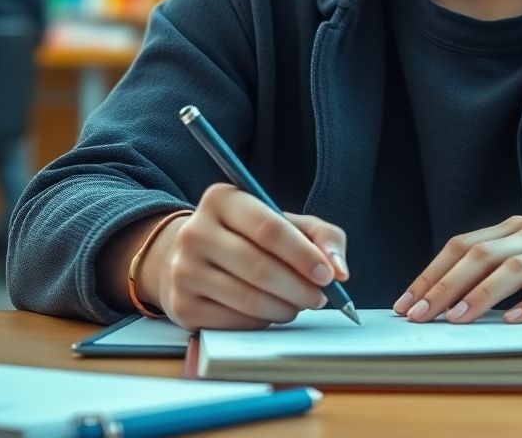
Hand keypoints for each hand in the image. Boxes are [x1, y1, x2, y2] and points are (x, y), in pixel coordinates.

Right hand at [141, 183, 350, 330]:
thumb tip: (340, 270)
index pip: (268, 228)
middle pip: (259, 267)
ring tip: (299, 304)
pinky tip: (271, 312)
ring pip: (248, 299)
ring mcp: (184, 271)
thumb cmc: (250, 237)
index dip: (302, 254)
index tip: (327, 275)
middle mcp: (195, 232)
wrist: (189, 257)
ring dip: (285, 308)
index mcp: (222, 199)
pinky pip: (234, 322)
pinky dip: (262, 323)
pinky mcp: (181, 307)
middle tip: (320, 297)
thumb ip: (322, 237)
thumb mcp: (286, 222)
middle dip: (299, 288)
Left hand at [393, 216, 521, 324]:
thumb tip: (449, 301)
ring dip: (480, 295)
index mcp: (516, 229)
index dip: (431, 273)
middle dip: (444, 285)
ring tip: (456, 320)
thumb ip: (501, 270)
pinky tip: (515, 321)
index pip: (463, 245)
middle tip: (419, 315)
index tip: (406, 302)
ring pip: (513, 267)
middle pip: (479, 254)